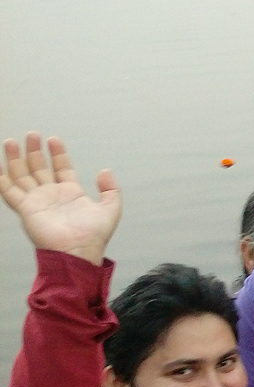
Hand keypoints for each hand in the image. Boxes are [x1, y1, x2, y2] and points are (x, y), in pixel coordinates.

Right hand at [0, 134, 120, 265]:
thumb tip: (105, 171)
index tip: (53, 139)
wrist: (77, 252)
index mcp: (70, 193)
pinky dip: (1, 179)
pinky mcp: (26, 209)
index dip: (57, 153)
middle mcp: (51, 195)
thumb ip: (111, 189)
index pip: (61, 167)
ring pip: (22, 175)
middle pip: (38, 168)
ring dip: (15, 159)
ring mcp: (37, 201)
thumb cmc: (94, 236)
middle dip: (34, 151)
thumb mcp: (111, 209)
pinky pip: (9, 191)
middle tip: (31, 135)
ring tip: (10, 142)